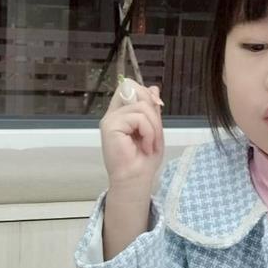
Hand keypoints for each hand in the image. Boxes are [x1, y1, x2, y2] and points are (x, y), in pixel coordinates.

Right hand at [99, 78, 164, 194]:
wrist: (135, 180)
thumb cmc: (143, 161)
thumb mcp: (153, 129)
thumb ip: (152, 110)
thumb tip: (154, 88)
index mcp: (121, 114)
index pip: (129, 87)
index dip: (145, 92)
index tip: (156, 108)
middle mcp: (113, 114)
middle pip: (132, 87)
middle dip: (151, 108)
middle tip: (155, 132)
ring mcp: (110, 120)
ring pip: (141, 105)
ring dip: (153, 126)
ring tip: (150, 143)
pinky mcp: (110, 126)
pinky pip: (138, 118)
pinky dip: (148, 132)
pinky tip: (145, 145)